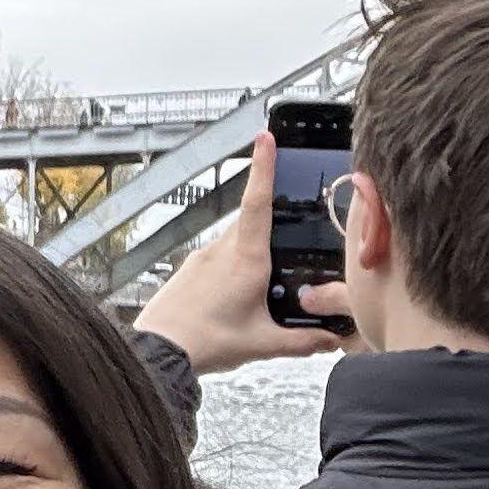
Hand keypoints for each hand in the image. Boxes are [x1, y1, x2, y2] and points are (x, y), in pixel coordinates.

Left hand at [128, 128, 350, 373]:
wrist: (158, 351)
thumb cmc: (205, 342)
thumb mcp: (262, 343)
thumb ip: (301, 341)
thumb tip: (329, 339)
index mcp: (245, 260)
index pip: (258, 202)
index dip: (263, 167)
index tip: (265, 138)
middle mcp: (221, 251)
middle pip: (252, 221)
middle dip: (271, 222)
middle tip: (288, 229)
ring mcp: (201, 257)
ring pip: (235, 240)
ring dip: (251, 251)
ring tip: (261, 284)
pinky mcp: (189, 269)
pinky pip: (217, 256)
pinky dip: (232, 266)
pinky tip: (235, 295)